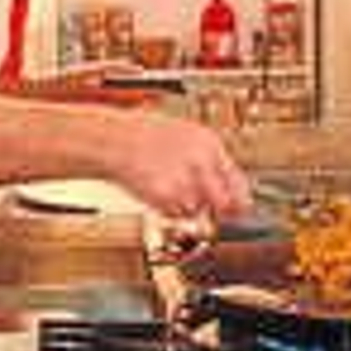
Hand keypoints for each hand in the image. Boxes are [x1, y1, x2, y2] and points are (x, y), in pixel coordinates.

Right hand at [107, 110, 250, 219]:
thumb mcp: (183, 138)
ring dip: (183, 205)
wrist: (111, 139)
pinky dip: (165, 207)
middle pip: (223, 201)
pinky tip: (153, 188)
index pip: (237, 180)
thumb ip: (208, 162)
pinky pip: (174, 212)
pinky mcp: (166, 194)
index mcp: (209, 142)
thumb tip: (229, 191)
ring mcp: (185, 177)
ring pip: (195, 209)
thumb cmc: (143, 137)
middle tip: (201, 207)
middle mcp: (202, 159)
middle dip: (214, 209)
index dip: (238, 200)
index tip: (238, 210)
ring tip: (164, 184)